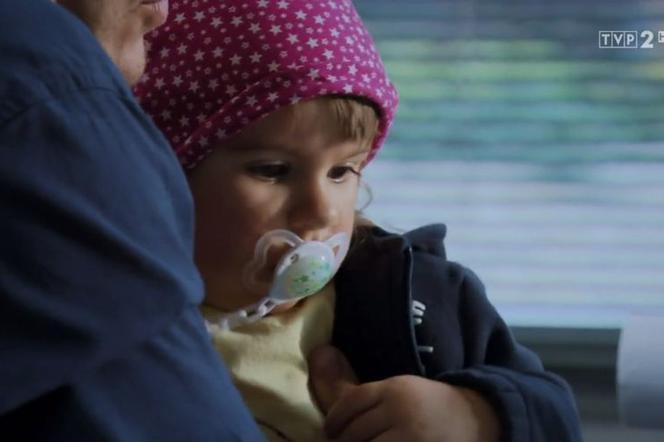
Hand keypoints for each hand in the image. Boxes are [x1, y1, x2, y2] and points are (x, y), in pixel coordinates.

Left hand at [308, 345, 500, 441]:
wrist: (476, 421)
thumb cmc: (425, 406)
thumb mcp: (395, 390)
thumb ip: (354, 386)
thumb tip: (318, 353)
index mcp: (395, 389)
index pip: (351, 403)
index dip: (333, 420)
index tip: (329, 430)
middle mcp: (402, 411)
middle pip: (354, 432)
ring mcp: (412, 438)